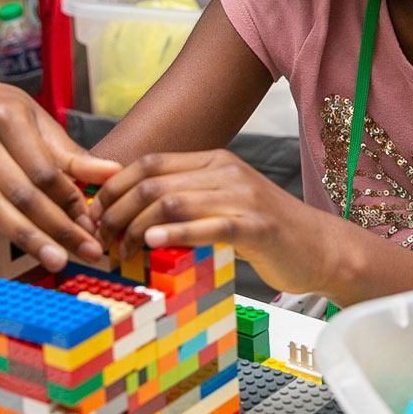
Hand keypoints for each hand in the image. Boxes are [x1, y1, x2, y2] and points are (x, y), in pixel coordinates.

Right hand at [0, 81, 119, 270]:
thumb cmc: (8, 114)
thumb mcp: (43, 125)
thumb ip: (74, 155)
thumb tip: (113, 173)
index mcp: (8, 120)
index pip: (43, 171)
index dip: (68, 200)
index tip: (90, 224)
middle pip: (22, 194)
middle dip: (57, 228)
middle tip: (83, 251)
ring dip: (27, 238)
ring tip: (55, 258)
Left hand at [92, 150, 334, 294]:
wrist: (319, 248)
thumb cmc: (265, 233)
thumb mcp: (222, 206)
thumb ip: (185, 203)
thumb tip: (130, 217)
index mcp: (214, 161)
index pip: (149, 163)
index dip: (113, 188)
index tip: (93, 216)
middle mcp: (225, 172)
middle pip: (152, 182)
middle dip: (116, 212)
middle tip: (100, 242)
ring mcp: (242, 197)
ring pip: (172, 201)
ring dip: (135, 229)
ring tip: (120, 252)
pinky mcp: (256, 226)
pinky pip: (208, 225)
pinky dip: (175, 234)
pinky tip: (153, 245)